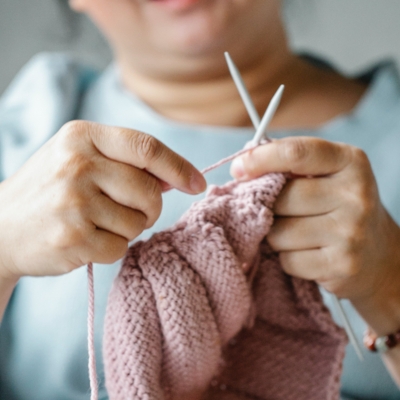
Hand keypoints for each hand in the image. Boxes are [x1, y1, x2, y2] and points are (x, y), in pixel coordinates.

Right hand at [0, 121, 205, 279]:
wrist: (1, 228)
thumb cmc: (50, 191)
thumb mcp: (79, 160)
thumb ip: (126, 162)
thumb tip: (177, 177)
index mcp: (81, 137)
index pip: (146, 147)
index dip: (179, 166)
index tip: (197, 183)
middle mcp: (77, 165)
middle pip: (150, 190)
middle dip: (151, 206)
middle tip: (131, 211)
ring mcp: (74, 203)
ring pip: (139, 222)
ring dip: (129, 228)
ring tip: (98, 223)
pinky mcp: (74, 238)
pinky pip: (121, 247)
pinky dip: (113, 248)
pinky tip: (87, 240)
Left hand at [230, 136, 399, 301]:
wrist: (379, 256)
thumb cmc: (340, 208)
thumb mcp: (328, 176)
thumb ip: (291, 166)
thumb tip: (241, 167)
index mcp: (350, 161)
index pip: (295, 153)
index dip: (259, 159)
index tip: (237, 168)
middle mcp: (355, 194)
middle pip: (282, 197)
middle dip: (270, 207)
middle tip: (281, 212)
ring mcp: (351, 231)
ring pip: (278, 233)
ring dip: (277, 236)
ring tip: (299, 235)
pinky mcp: (342, 265)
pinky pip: (288, 260)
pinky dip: (288, 258)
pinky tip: (308, 254)